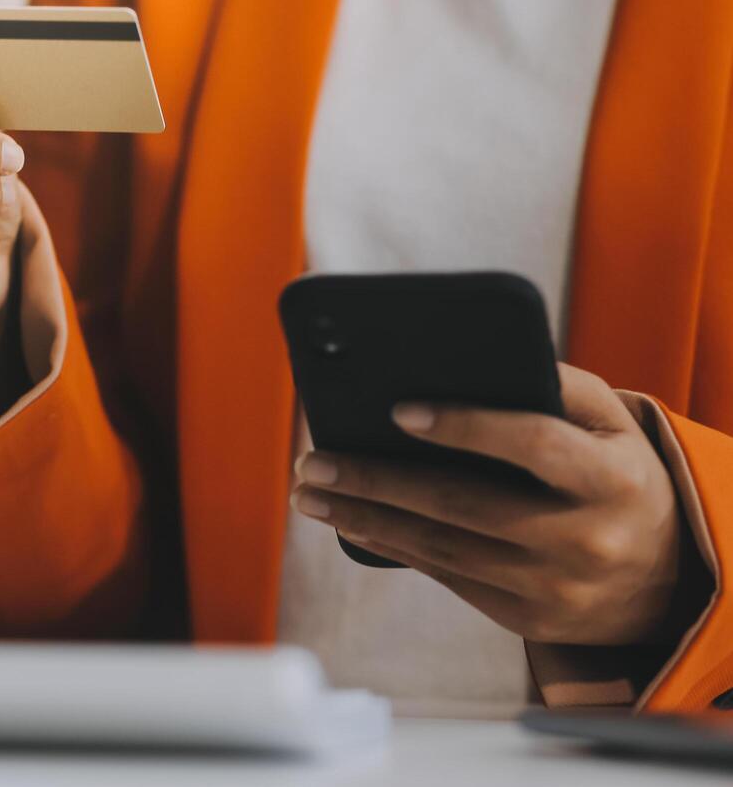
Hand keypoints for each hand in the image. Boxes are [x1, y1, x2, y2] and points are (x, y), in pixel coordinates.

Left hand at [290, 363, 684, 645]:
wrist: (663, 578)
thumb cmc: (616, 475)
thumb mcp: (610, 423)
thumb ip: (555, 385)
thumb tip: (470, 357)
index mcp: (611, 479)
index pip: (532, 444)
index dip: (465, 426)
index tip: (398, 410)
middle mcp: (586, 539)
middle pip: (464, 505)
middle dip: (377, 480)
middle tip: (315, 461)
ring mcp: (555, 587)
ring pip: (442, 549)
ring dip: (365, 519)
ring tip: (311, 494)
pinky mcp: (527, 619)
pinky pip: (447, 577)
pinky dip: (392, 547)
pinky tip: (351, 522)